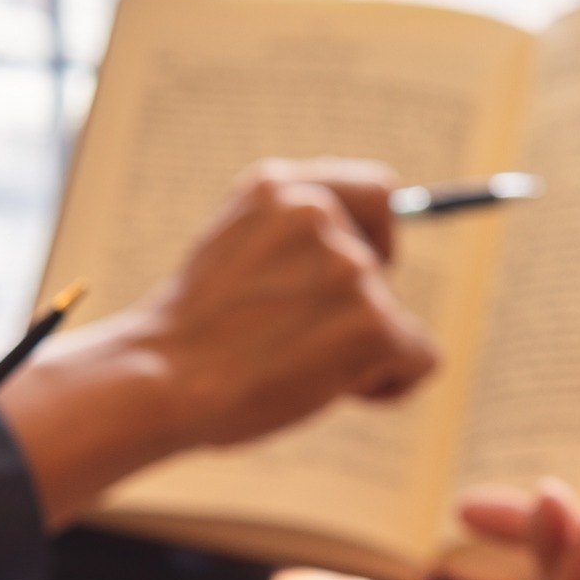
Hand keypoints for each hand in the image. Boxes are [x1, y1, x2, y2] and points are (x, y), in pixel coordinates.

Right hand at [0, 158, 438, 526]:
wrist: (159, 381)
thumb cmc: (187, 339)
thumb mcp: (231, 255)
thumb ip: (288, 244)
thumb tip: (365, 264)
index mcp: (277, 188)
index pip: (377, 192)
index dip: (375, 237)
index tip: (353, 272)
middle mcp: (317, 215)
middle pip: (382, 265)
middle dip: (351, 310)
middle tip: (287, 343)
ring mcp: (348, 268)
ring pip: (392, 319)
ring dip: (354, 352)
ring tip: (290, 370)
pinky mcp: (373, 322)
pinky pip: (419, 358)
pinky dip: (387, 384)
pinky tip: (330, 391)